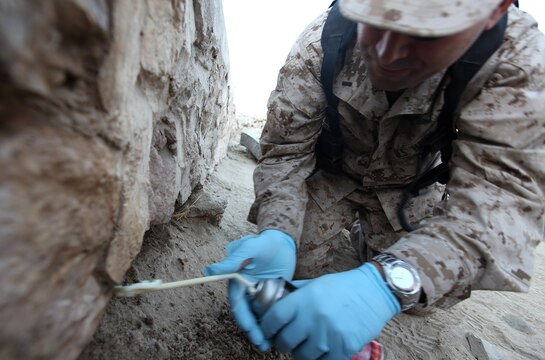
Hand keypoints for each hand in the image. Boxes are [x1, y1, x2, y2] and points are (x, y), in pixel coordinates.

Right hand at [204, 229, 295, 350]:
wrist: (281, 241)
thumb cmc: (262, 243)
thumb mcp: (248, 249)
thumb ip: (232, 261)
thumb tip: (208, 270)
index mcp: (236, 282)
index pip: (238, 305)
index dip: (243, 319)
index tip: (251, 330)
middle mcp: (246, 291)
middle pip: (248, 315)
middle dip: (253, 331)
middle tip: (262, 345)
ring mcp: (259, 295)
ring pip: (259, 317)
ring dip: (263, 331)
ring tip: (269, 346)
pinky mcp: (272, 296)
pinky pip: (272, 312)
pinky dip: (274, 323)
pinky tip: (282, 333)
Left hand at [260, 263, 399, 359]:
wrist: (374, 291)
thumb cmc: (343, 286)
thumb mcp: (315, 284)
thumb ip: (295, 293)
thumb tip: (273, 299)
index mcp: (304, 299)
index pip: (274, 318)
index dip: (266, 328)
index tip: (267, 331)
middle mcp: (314, 317)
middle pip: (286, 341)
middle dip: (282, 344)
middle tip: (285, 342)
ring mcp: (330, 334)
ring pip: (303, 356)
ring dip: (301, 354)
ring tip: (304, 347)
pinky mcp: (345, 346)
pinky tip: (321, 352)